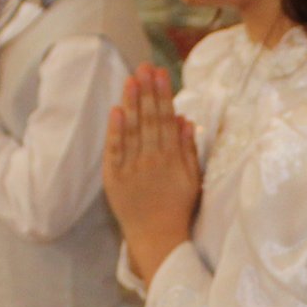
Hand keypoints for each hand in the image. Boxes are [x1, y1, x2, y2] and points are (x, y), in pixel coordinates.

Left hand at [102, 63, 199, 285]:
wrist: (157, 239)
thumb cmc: (178, 210)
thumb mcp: (192, 179)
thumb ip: (188, 149)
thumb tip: (185, 120)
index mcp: (172, 158)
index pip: (166, 119)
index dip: (163, 94)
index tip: (161, 73)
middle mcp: (152, 160)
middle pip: (149, 119)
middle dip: (147, 91)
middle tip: (145, 66)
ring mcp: (132, 169)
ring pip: (132, 130)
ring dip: (132, 103)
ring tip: (131, 79)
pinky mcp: (115, 179)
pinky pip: (115, 151)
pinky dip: (115, 130)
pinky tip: (117, 110)